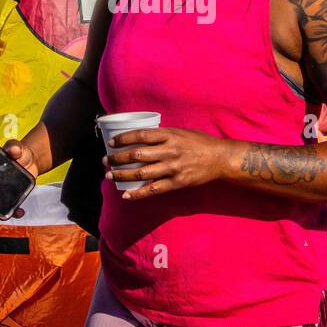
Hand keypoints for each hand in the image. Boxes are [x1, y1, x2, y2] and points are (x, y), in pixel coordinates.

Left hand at [105, 127, 230, 199]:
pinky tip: (126, 195)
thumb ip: (163, 135)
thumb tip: (141, 137)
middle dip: (118, 158)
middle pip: (137, 154)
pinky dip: (138, 193)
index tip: (111, 142)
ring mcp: (173, 168)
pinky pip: (154, 189)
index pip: (141, 135)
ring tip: (110, 176)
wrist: (220, 158)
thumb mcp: (181, 132)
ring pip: (141, 172)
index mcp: (170, 135)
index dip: (123, 139)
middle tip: (106, 160)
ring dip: (122, 175)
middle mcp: (170, 151)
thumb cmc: (200, 143)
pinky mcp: (177, 182)